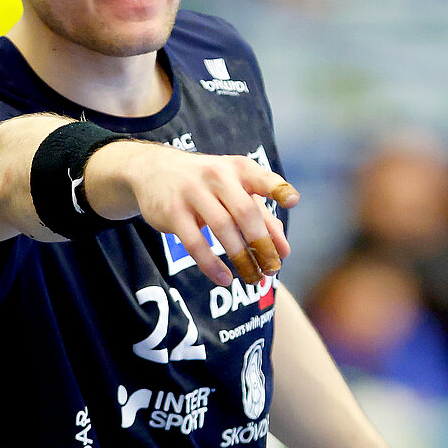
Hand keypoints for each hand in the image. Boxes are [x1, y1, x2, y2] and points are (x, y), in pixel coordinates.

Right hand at [84, 141, 297, 285]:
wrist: (154, 170)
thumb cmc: (207, 185)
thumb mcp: (235, 191)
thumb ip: (262, 216)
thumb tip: (284, 251)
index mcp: (238, 169)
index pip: (262, 177)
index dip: (278, 188)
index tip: (292, 202)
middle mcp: (217, 175)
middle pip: (245, 213)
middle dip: (262, 245)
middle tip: (272, 269)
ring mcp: (193, 192)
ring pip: (223, 230)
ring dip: (241, 259)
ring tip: (253, 278)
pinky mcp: (173, 211)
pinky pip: (195, 243)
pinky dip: (212, 265)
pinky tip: (224, 279)